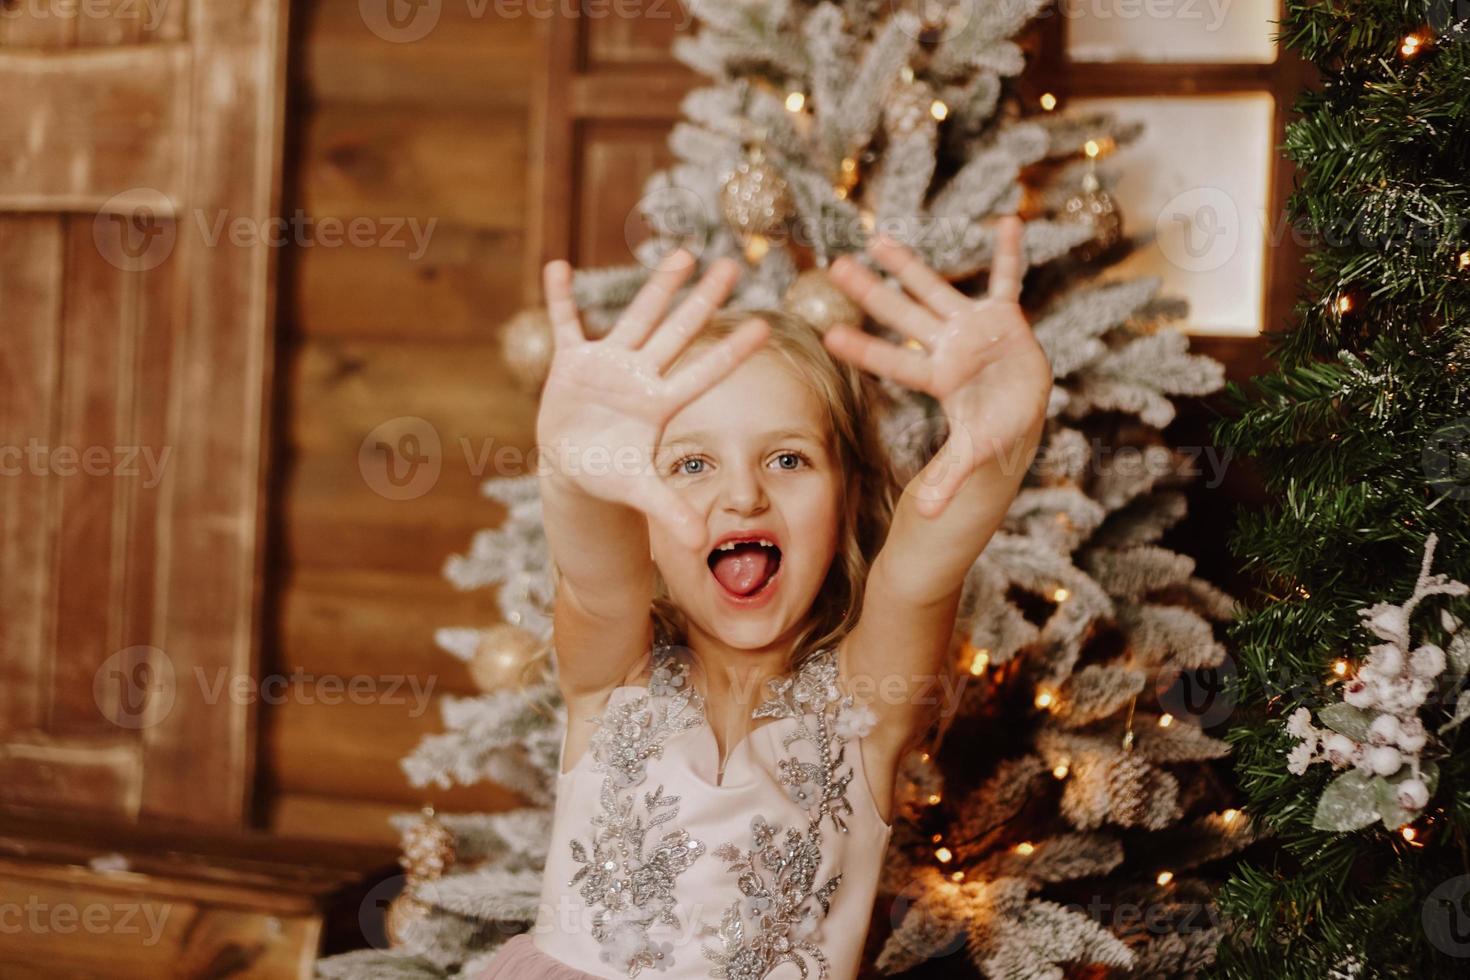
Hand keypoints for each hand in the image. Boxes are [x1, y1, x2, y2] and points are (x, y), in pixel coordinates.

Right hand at [537, 249, 769, 549]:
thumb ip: (671, 512)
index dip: (730, 352)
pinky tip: (558, 266)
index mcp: (661, 404)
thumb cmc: (612, 476)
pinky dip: (560, 298)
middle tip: (733, 265)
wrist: (574, 466)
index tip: (764, 326)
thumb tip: (703, 543)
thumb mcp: (640, 492)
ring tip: (682, 252)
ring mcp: (608, 364)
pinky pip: (566, 324)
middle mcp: (641, 376)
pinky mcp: (572, 363)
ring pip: (637, 317)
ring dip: (657, 286)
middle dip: (703, 300)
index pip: (703, 373)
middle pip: (678, 332)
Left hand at [825, 215, 1049, 517]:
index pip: (896, 362)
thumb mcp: (972, 459)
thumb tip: (923, 512)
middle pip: (904, 316)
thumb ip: (949, 479)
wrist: (1016, 421)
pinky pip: (1009, 282)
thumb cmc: (989, 439)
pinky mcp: (1005, 319)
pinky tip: (1010, 221)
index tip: (829, 333)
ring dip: (910, 265)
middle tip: (835, 265)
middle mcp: (948, 348)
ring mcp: (974, 330)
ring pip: (937, 290)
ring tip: (878, 237)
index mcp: (939, 380)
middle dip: (872, 292)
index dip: (867, 350)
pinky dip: (1011, 254)